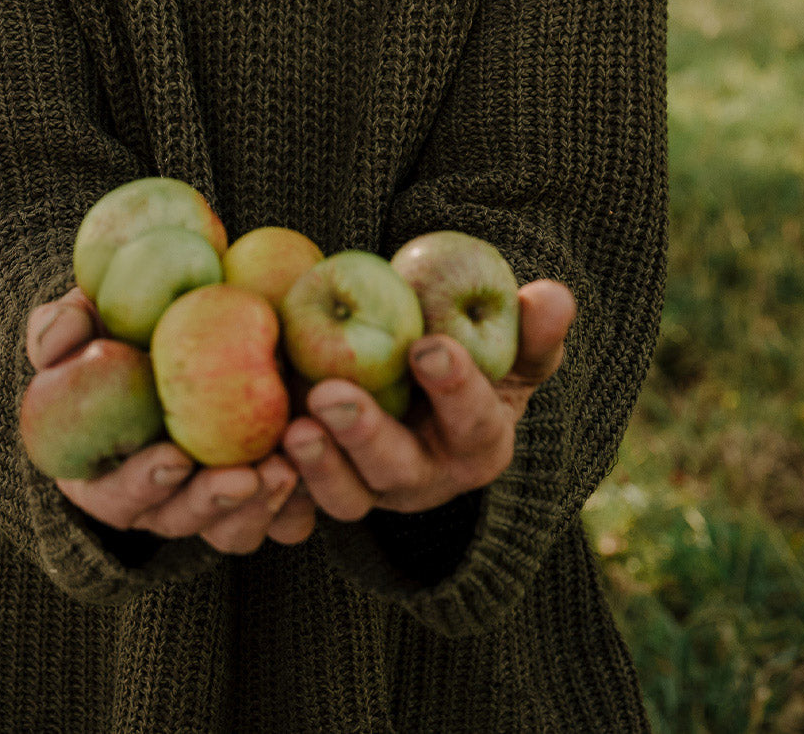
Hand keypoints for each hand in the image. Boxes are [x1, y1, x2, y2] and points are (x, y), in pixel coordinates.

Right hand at [25, 287, 316, 553]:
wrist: (184, 330)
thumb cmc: (122, 329)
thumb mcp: (83, 321)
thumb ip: (60, 328)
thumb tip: (62, 341)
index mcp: (103, 473)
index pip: (116, 497)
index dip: (140, 484)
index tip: (173, 457)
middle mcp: (157, 501)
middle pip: (180, 523)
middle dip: (211, 506)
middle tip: (245, 475)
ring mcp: (210, 506)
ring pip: (232, 532)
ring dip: (259, 509)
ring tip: (287, 468)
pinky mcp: (261, 500)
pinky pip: (283, 521)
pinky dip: (298, 504)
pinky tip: (314, 470)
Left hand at [280, 280, 576, 517]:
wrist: (423, 400)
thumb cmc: (473, 367)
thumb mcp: (512, 351)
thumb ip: (533, 329)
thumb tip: (551, 296)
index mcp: (480, 444)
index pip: (473, 420)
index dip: (454, 387)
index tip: (428, 346)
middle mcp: (426, 479)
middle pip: (397, 469)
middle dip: (364, 436)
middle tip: (330, 394)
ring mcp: (371, 492)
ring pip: (345, 498)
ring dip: (316, 468)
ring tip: (292, 429)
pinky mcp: (323, 495)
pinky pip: (296, 507)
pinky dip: (276, 489)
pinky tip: (252, 458)